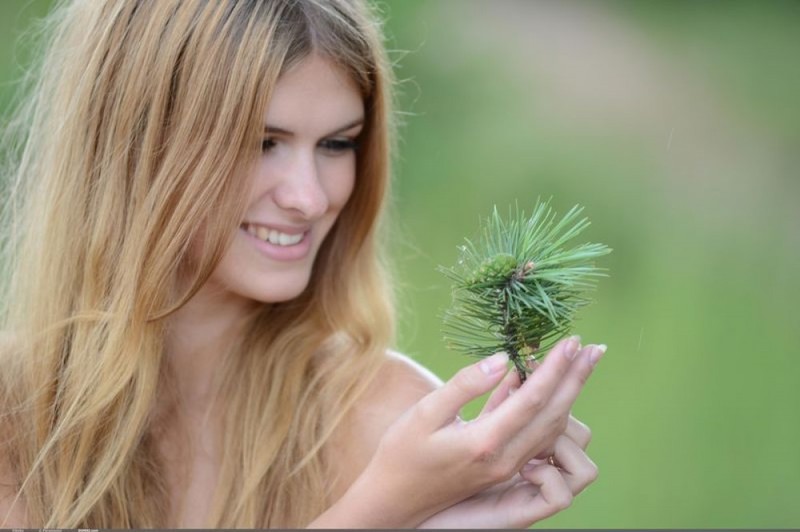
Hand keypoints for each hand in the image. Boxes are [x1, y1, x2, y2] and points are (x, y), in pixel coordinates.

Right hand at [331, 337, 603, 527]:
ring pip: (549, 428)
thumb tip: (502, 359)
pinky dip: (548, 408)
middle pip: (552, 413)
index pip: (532, 399)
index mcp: (484, 442)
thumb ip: (465, 385)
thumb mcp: (424, 413)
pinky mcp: (502, 467)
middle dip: (575, 379)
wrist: (394, 502)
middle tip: (595, 349)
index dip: (556, 369)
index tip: (573, 341)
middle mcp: (503, 458)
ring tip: (580, 363)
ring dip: (568, 393)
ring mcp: (505, 467)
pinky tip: (545, 384)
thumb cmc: (401, 453)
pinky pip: (535, 435)